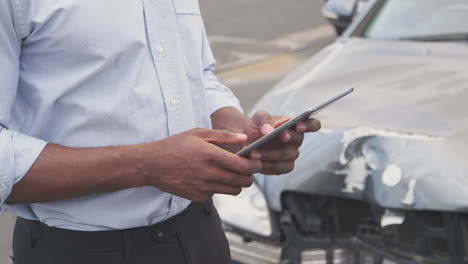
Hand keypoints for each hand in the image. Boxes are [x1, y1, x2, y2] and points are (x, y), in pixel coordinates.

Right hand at [139, 128, 262, 201]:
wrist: (151, 165)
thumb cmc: (174, 146)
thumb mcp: (198, 133)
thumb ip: (223, 136)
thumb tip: (244, 139)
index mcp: (211, 155)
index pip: (243, 166)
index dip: (255, 165)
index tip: (256, 162)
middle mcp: (209, 173)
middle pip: (243, 182)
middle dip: (250, 175)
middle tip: (247, 169)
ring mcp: (204, 187)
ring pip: (234, 190)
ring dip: (237, 183)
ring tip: (231, 173)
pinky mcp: (198, 197)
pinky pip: (218, 194)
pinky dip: (220, 187)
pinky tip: (211, 177)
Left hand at [243, 111, 320, 174]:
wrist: (246, 141)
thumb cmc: (256, 127)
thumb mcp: (257, 118)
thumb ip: (264, 119)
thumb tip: (270, 130)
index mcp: (294, 124)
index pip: (312, 124)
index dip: (309, 125)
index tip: (298, 127)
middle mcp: (296, 139)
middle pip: (299, 140)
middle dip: (287, 138)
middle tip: (273, 137)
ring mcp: (292, 153)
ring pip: (288, 155)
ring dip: (270, 154)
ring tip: (254, 153)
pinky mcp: (285, 166)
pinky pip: (281, 167)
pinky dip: (269, 165)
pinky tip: (258, 163)